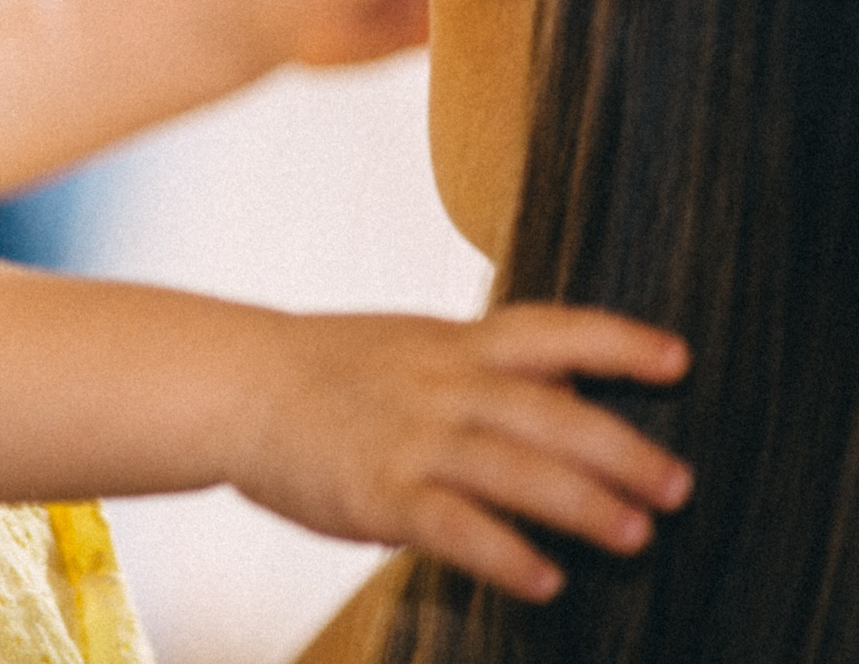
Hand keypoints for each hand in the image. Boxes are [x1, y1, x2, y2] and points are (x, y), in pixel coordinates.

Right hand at [227, 303, 691, 602]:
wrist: (231, 385)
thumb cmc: (325, 370)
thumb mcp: (411, 344)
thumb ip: (486, 366)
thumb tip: (573, 391)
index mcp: (453, 343)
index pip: (550, 330)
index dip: (617, 342)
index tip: (678, 361)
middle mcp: (441, 385)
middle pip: (549, 412)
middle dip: (622, 450)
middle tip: (678, 486)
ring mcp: (409, 438)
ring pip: (514, 469)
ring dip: (582, 504)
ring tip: (635, 534)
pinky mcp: (377, 492)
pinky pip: (454, 526)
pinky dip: (504, 554)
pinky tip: (544, 579)